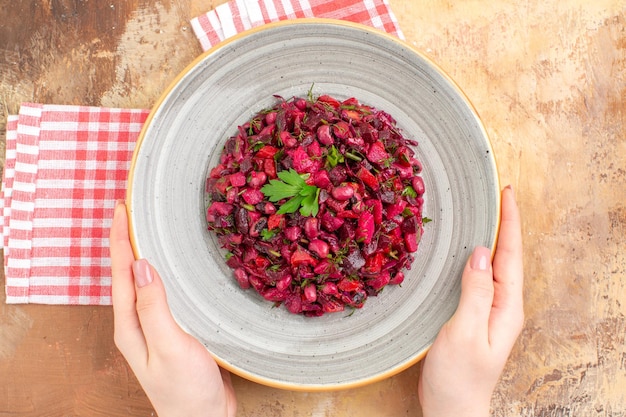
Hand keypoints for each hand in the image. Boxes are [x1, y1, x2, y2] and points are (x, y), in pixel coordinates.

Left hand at [110, 202, 236, 416]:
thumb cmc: (186, 388)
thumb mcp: (169, 346)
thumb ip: (154, 307)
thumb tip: (142, 265)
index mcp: (129, 325)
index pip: (121, 273)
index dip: (120, 239)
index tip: (121, 208)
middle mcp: (136, 323)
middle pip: (128, 274)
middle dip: (127, 240)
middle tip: (132, 211)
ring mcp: (153, 327)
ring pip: (144, 282)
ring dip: (143, 254)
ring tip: (147, 229)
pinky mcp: (171, 330)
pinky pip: (162, 293)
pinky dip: (163, 273)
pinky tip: (172, 267)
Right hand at [418, 186, 523, 416]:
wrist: (452, 408)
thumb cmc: (459, 376)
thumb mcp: (466, 331)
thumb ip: (475, 292)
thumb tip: (479, 253)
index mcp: (507, 306)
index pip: (510, 255)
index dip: (510, 222)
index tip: (506, 193)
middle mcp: (502, 305)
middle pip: (505, 257)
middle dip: (503, 224)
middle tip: (494, 194)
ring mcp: (488, 311)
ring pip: (491, 266)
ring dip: (489, 238)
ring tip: (482, 214)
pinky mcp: (472, 316)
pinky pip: (476, 279)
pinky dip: (472, 259)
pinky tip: (462, 253)